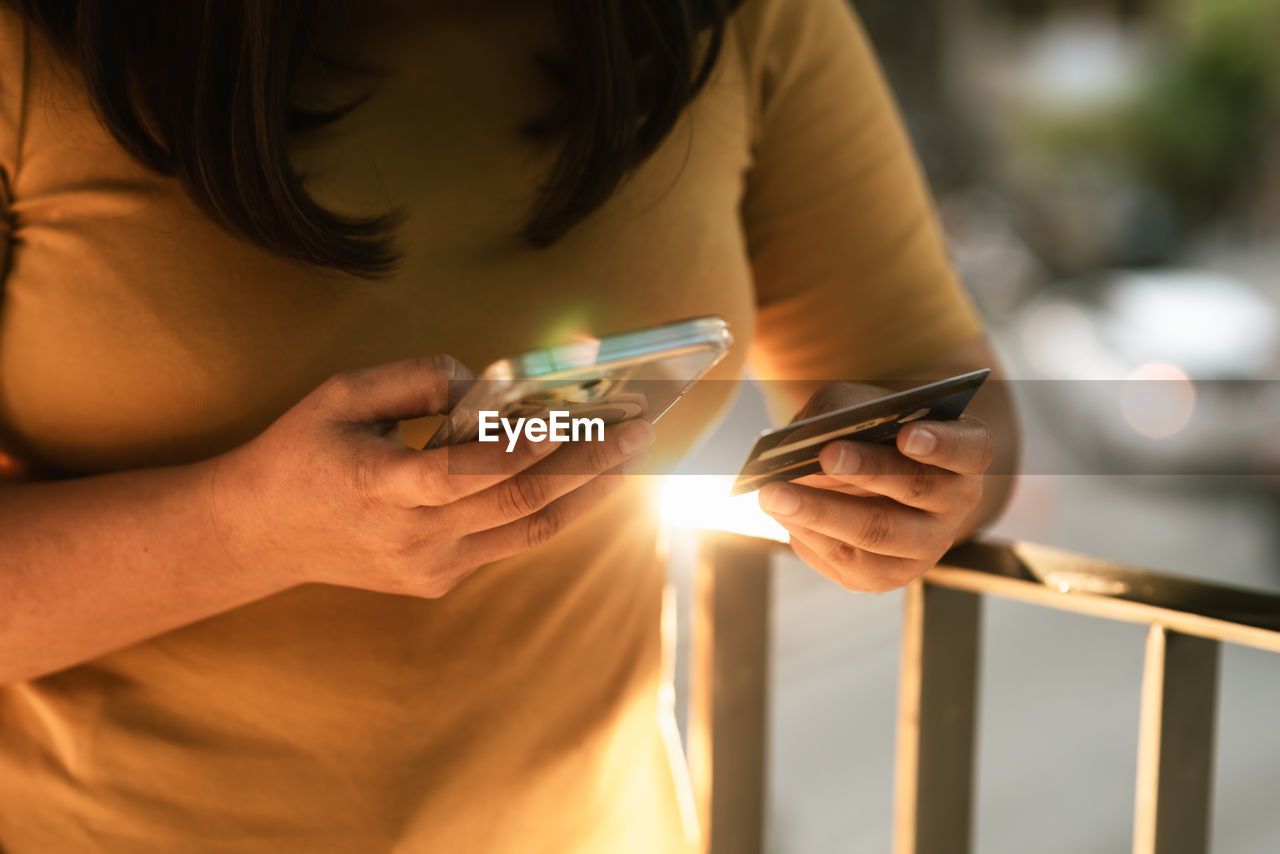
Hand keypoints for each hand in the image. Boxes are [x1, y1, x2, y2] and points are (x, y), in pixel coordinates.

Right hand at [206, 354, 654, 597]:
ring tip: (627, 457)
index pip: (469, 471)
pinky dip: (547, 508)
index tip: (580, 413)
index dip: (529, 444)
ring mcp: (429, 567)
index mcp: (380, 485)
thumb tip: (488, 382)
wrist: (261, 535)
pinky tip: (579, 478)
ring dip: (585, 493)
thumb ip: (417, 378)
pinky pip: (507, 541)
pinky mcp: (437, 581)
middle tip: (636, 430)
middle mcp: (411, 537)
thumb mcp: (343, 394)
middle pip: (519, 503)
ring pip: (527, 531)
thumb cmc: (302, 451)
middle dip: (588, 464)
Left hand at [757, 382, 993, 592]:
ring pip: (877, 531)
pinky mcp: (888, 575)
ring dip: (820, 511)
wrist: (869, 478)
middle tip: (824, 455)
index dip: (941, 443)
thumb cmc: (870, 431)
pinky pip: (846, 557)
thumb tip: (805, 444)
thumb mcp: (859, 405)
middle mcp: (956, 502)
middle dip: (867, 471)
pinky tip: (780, 512)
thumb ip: (841, 414)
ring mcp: (926, 545)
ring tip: (773, 492)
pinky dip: (808, 531)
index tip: (907, 434)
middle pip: (918, 489)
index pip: (969, 447)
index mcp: (966, 452)